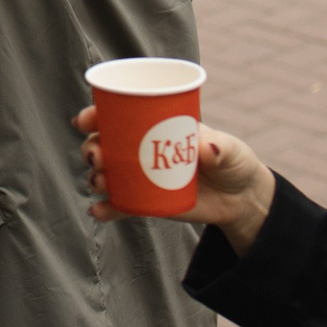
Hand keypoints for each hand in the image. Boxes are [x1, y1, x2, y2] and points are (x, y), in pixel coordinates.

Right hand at [72, 109, 276, 255]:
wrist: (241, 199)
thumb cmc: (234, 162)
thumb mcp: (232, 151)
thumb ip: (220, 149)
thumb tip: (205, 148)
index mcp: (157, 126)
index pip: (120, 115)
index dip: (97, 115)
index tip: (85, 120)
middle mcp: (142, 150)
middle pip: (105, 144)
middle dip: (92, 148)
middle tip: (97, 157)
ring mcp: (143, 177)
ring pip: (108, 174)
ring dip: (96, 176)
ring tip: (100, 182)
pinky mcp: (147, 202)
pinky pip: (120, 205)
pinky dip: (107, 208)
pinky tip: (97, 211)